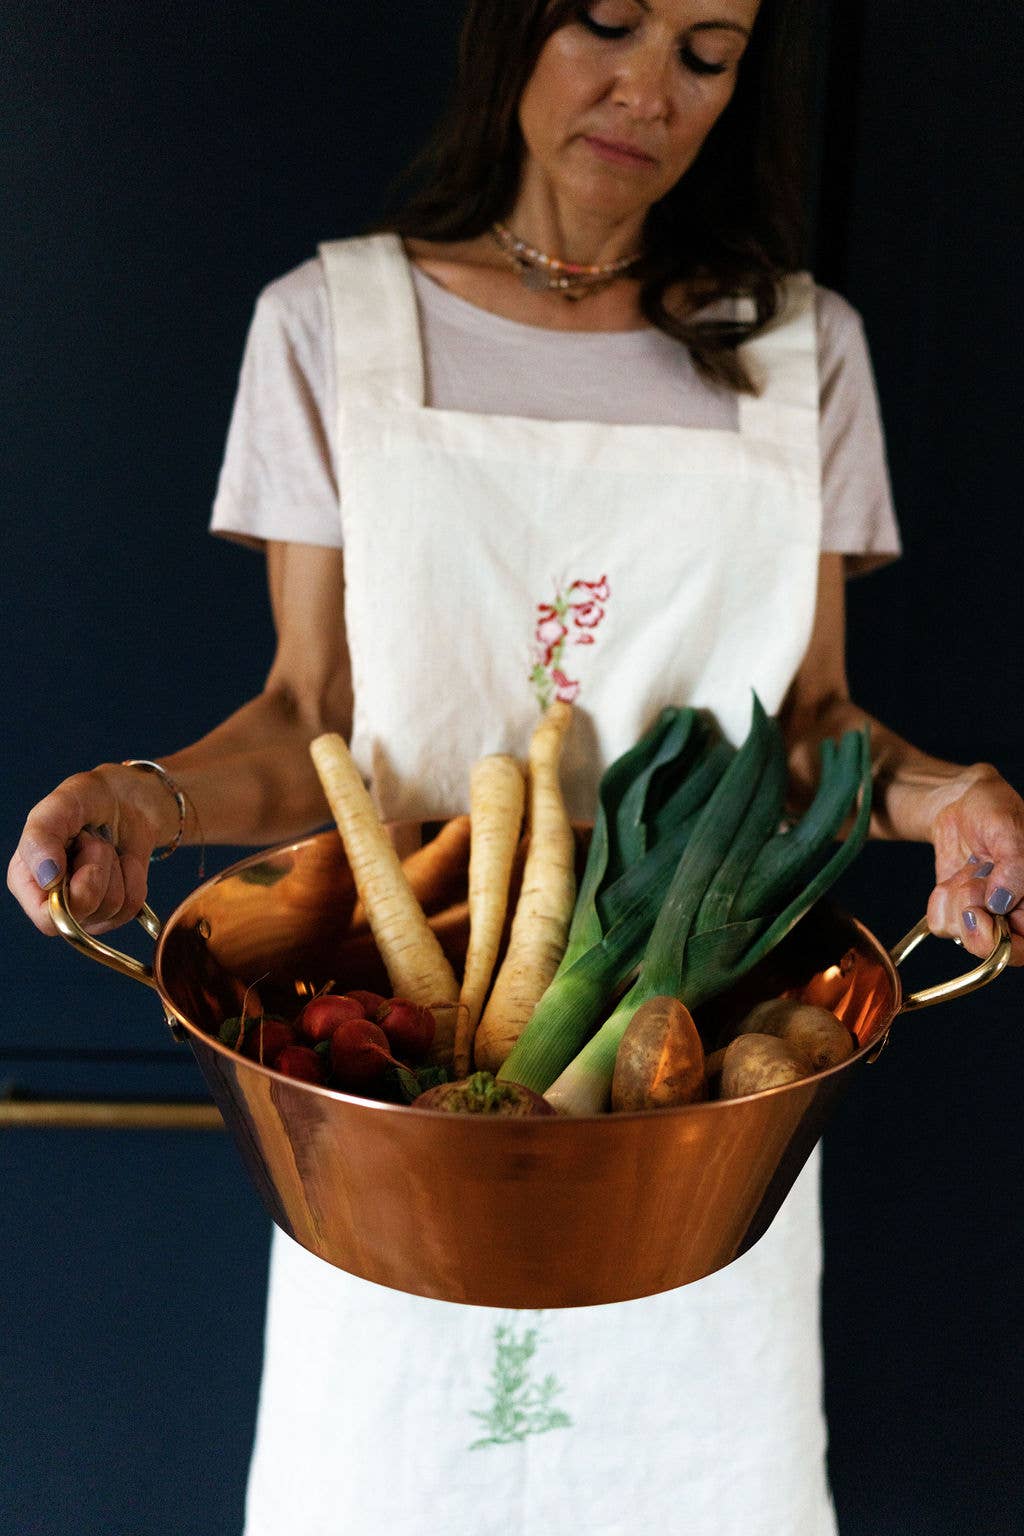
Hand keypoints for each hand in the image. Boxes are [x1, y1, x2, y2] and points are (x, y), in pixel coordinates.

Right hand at [7, 765, 175, 936]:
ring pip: (111, 908)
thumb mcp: (60, 805)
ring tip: (104, 846)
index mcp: (26, 880)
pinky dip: (134, 874)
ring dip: (115, 868)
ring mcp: (87, 909)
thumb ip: (42, 837)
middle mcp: (54, 901)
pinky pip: (132, 904)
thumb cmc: (87, 800)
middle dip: (95, 869)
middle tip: (91, 840)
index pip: (46, 918)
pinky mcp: (116, 909)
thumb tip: (47, 878)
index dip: (69, 894)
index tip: (78, 852)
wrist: (128, 799)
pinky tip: (122, 858)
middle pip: (83, 913)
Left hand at [926, 765, 1023, 965]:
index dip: (1004, 942)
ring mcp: (987, 916)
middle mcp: (1016, 915)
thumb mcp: (1010, 831)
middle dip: (972, 919)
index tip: (980, 916)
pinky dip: (941, 900)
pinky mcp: (959, 913)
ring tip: (970, 871)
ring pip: (962, 935)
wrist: (961, 803)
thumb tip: (1001, 902)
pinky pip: (941, 923)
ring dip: (957, 899)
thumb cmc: (996, 811)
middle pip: (994, 950)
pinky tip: (954, 879)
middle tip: (969, 886)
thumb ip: (1014, 868)